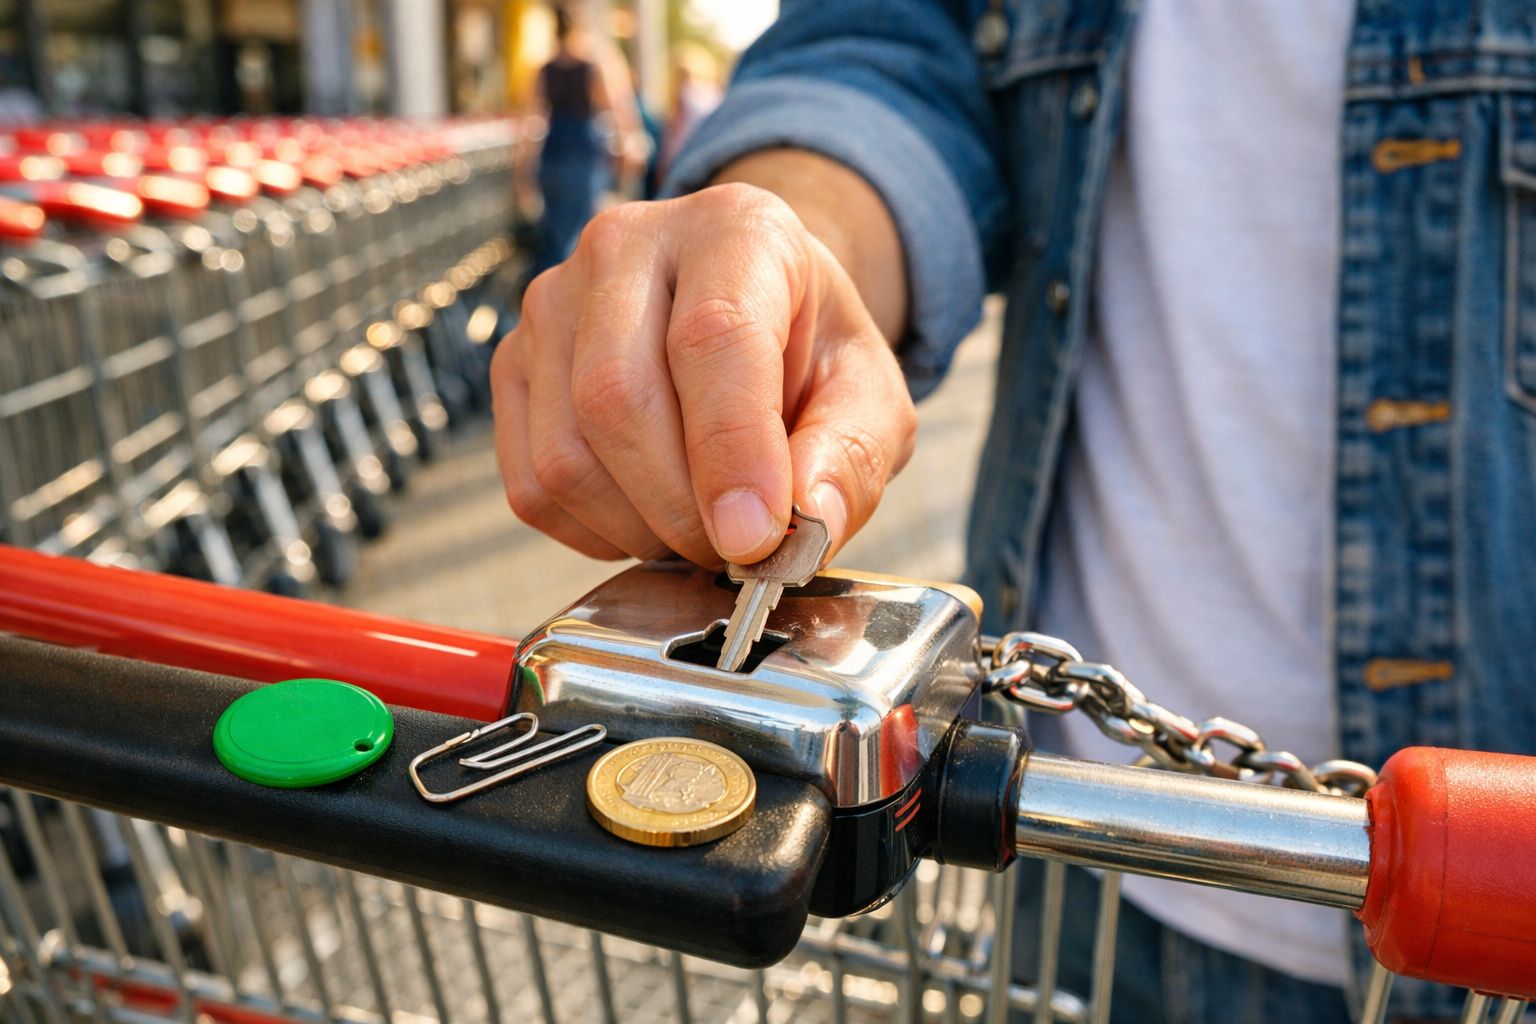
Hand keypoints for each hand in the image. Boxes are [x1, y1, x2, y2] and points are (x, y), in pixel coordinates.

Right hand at [491, 182, 916, 566]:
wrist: (753, 316)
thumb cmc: (809, 351)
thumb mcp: (868, 394)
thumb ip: (850, 454)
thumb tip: (805, 521)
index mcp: (734, 230)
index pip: (713, 336)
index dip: (732, 452)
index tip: (755, 540)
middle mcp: (625, 246)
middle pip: (617, 399)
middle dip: (681, 509)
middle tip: (735, 550)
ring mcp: (552, 301)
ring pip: (566, 454)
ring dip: (638, 529)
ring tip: (698, 529)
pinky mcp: (512, 362)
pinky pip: (533, 483)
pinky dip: (594, 532)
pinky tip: (646, 515)